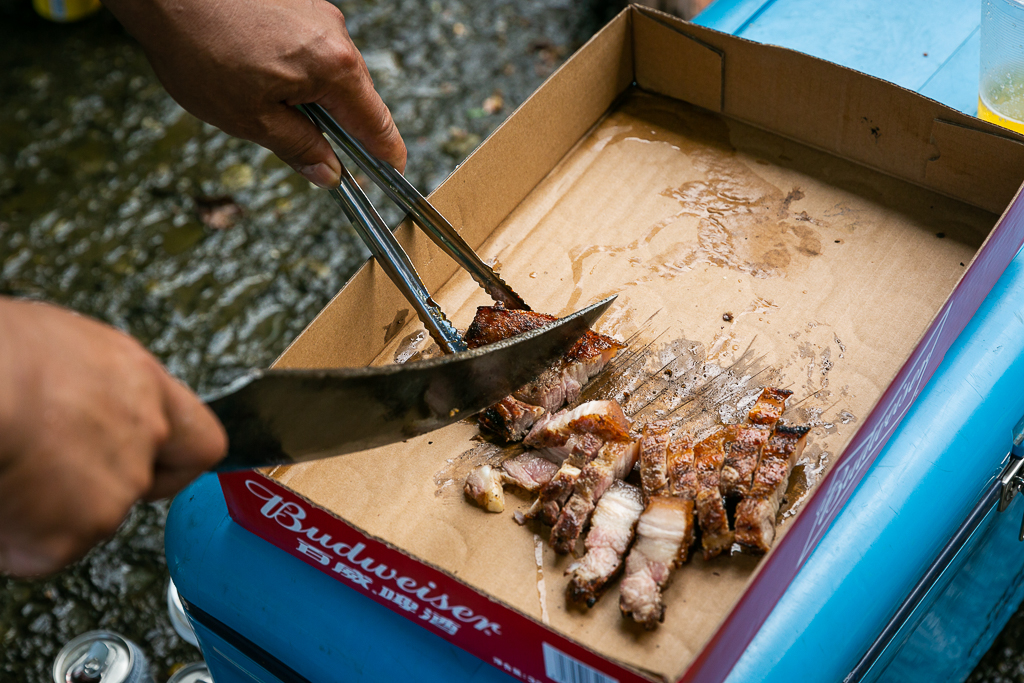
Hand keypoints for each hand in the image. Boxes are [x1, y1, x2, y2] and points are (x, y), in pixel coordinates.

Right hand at [0, 298, 226, 576]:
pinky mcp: (73, 535)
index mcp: (143, 384)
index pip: (200, 441)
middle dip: (96, 485)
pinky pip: (46, 550)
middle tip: (45, 467)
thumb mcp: (66, 345)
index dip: (173, 462)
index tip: (150, 467)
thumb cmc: (4, 355)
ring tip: (9, 470)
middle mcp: (145, 438)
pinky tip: (1, 496)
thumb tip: (83, 403)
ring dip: (52, 510)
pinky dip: (19, 538)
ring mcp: (116, 490)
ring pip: (92, 520)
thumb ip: (99, 387)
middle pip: (139, 484)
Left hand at [103, 0, 406, 187]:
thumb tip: (327, 171)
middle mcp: (334, 35)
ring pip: (329, 70)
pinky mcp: (297, 0)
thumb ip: (298, 147)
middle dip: (336, 126)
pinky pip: (309, 45)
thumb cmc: (198, 47)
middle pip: (355, 96)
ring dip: (309, 94)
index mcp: (333, 68)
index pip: (377, 123)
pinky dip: (294, 66)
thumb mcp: (250, 118)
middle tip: (309, 150)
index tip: (391, 172)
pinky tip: (255, 70)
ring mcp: (317, 12)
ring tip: (260, 99)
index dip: (385, 154)